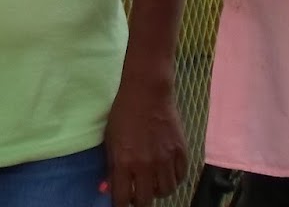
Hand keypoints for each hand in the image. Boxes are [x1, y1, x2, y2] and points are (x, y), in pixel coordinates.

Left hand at [103, 73, 187, 206]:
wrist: (147, 92)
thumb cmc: (123, 113)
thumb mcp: (110, 139)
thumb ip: (111, 166)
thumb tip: (108, 188)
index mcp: (125, 161)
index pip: (123, 198)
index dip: (120, 204)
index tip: (121, 202)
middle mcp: (146, 165)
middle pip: (146, 200)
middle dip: (139, 200)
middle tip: (137, 194)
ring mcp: (166, 159)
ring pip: (166, 192)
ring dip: (157, 190)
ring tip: (152, 183)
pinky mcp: (181, 152)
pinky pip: (180, 177)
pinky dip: (173, 179)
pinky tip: (166, 173)